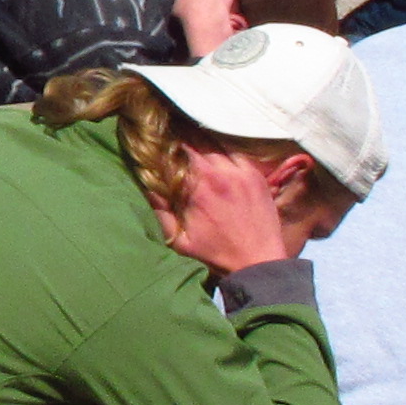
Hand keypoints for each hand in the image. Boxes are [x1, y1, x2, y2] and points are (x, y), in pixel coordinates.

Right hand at [152, 143, 294, 275]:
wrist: (257, 260)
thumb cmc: (216, 253)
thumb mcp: (180, 240)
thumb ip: (161, 210)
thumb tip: (148, 186)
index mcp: (197, 189)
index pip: (174, 155)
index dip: (164, 148)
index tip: (158, 147)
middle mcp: (219, 174)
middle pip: (194, 143)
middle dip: (182, 145)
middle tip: (176, 147)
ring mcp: (240, 172)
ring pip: (215, 146)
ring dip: (203, 148)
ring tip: (196, 151)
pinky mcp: (256, 175)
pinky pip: (236, 154)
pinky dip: (224, 155)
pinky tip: (220, 163)